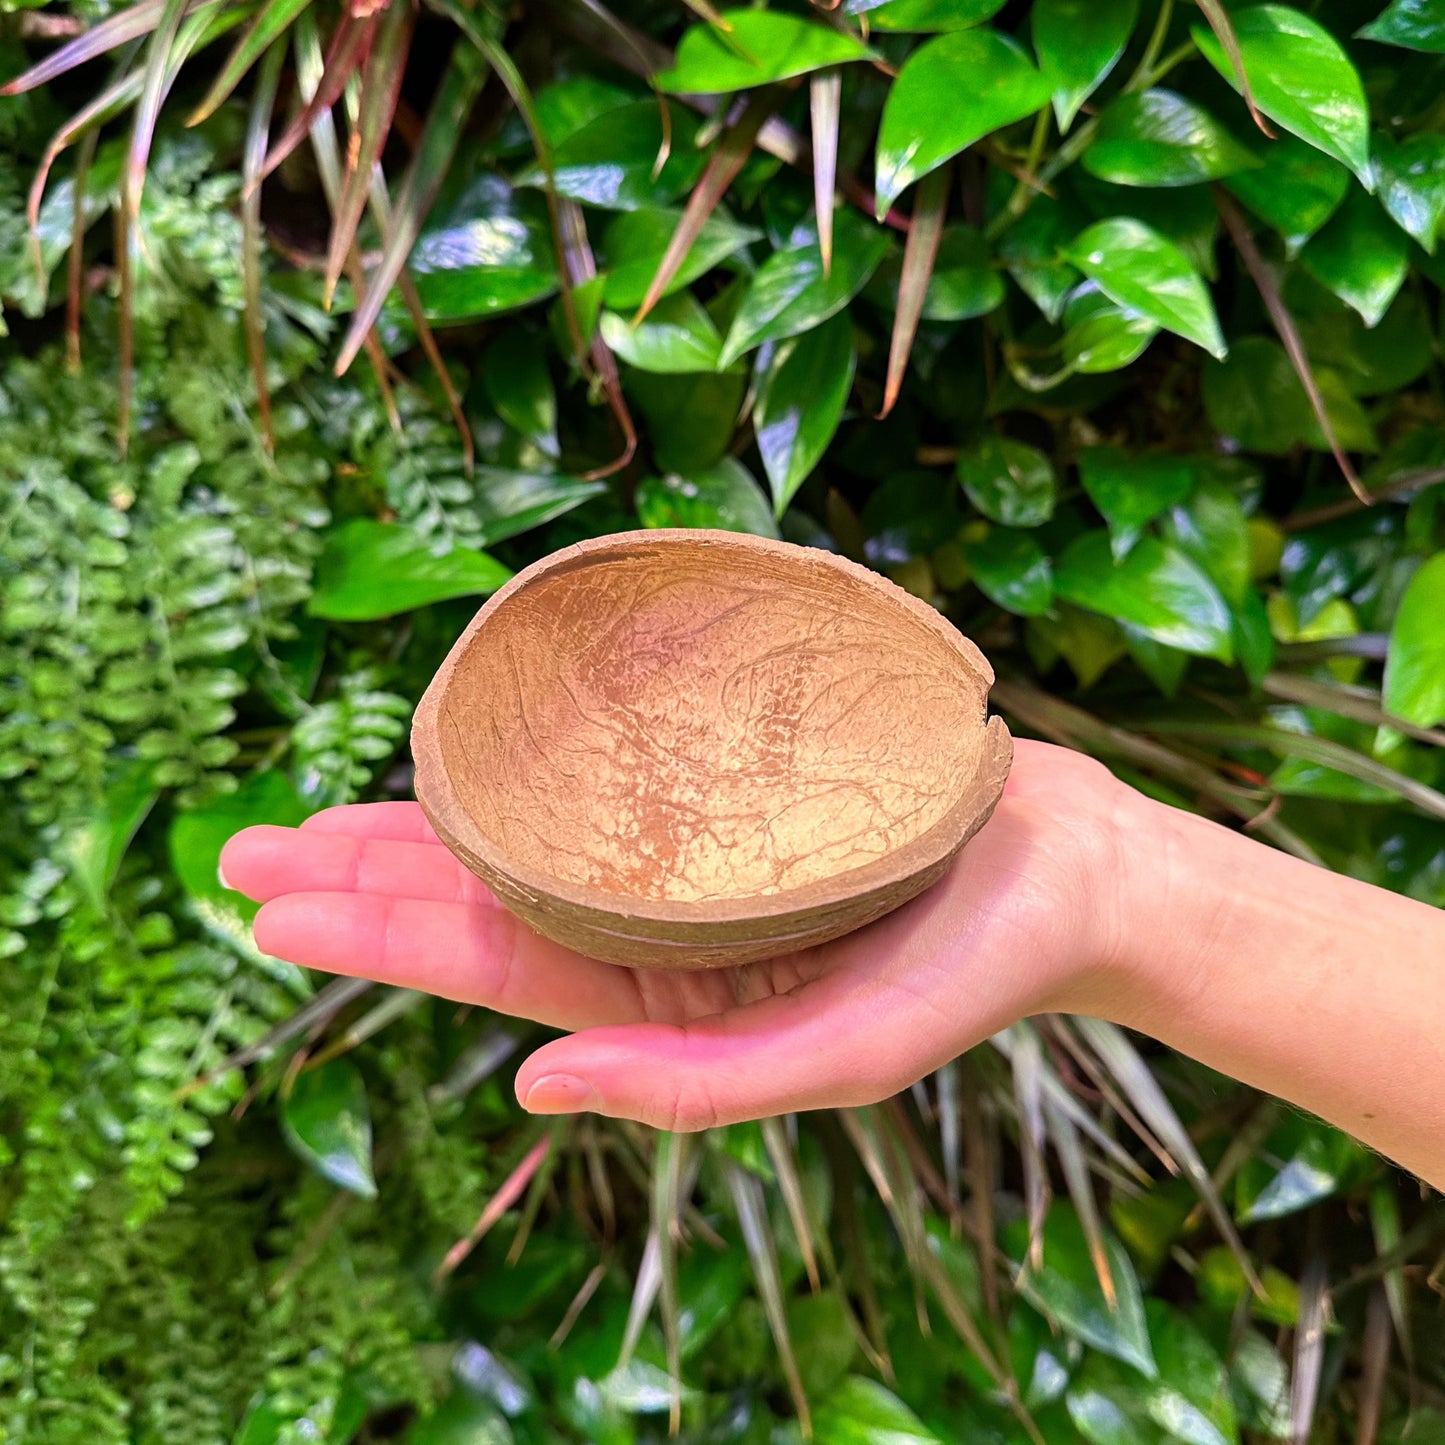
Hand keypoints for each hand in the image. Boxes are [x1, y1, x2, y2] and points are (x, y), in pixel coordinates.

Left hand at [220, 740, 1138, 1130]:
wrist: (1061, 866)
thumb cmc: (965, 974)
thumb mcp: (838, 1055)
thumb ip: (692, 1084)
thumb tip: (530, 1089)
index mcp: (667, 998)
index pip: (490, 967)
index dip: (375, 937)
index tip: (269, 906)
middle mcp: (656, 926)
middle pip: (483, 897)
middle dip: (366, 877)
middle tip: (247, 850)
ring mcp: (683, 855)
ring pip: (526, 832)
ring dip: (426, 817)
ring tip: (322, 809)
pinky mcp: (723, 788)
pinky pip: (602, 770)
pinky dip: (530, 757)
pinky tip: (475, 739)